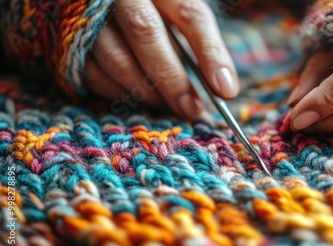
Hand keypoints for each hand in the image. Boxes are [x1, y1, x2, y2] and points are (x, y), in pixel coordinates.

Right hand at [83, 0, 238, 118]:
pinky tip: (140, 98)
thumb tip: (222, 86)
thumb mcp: (173, 9)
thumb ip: (197, 38)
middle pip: (147, 33)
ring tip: (170, 107)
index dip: (210, 53)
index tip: (226, 91)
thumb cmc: (149, 8)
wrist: (102, 4)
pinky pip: (92, 72)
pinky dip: (119, 92)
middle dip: (173, 80)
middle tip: (192, 110)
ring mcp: (86, 14)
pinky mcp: (67, 39)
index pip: (189, 14)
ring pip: (116, 56)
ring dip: (147, 92)